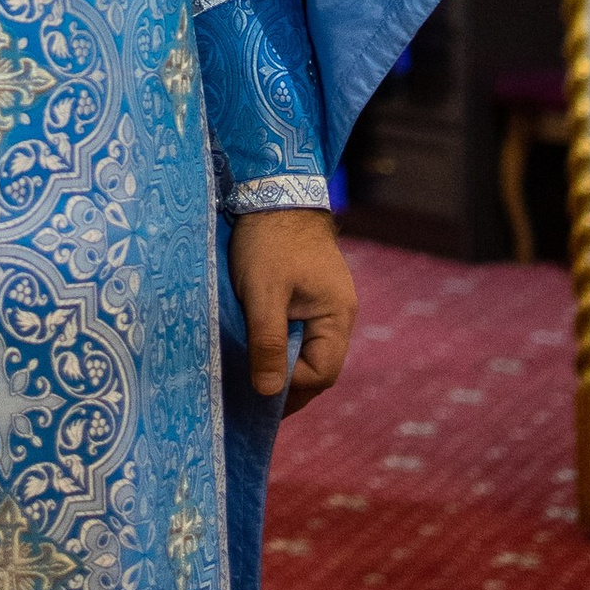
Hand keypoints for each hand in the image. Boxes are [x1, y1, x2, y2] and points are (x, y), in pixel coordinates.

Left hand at [231, 207, 357, 413]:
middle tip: (250, 397)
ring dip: (283, 365)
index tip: (257, 386)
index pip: (322, 373)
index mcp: (337, 316)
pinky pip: (301, 334)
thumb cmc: (269, 241)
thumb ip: (267, 342)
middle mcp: (338, 315)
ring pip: (308, 352)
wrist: (273, 193)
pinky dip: (282, 347)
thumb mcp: (263, 293)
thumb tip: (268, 391)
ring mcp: (325, 306)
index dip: (291, 386)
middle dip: (288, 384)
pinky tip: (257, 350)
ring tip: (251, 376)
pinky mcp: (309, 297)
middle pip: (318, 367)